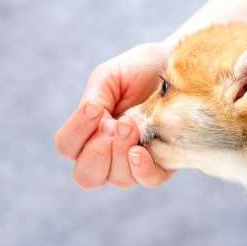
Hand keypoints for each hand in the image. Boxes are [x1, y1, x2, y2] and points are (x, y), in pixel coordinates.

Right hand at [54, 42, 173, 188]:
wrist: (179, 65)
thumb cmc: (140, 70)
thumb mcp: (109, 76)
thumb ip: (93, 97)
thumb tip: (91, 115)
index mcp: (89, 132)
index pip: (68, 147)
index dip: (77, 132)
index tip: (96, 110)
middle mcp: (109, 153)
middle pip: (86, 176)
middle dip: (97, 152)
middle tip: (114, 125)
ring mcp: (136, 162)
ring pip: (118, 178)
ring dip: (121, 153)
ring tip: (132, 126)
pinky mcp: (164, 163)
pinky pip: (148, 180)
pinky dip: (141, 169)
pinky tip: (140, 150)